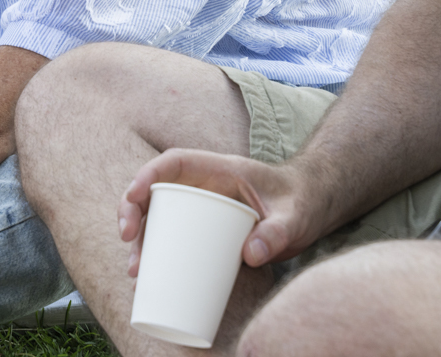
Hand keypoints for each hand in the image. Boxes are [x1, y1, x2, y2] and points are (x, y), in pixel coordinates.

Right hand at [120, 149, 310, 272]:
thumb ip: (277, 232)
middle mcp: (204, 185)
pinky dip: (156, 253)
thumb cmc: (302, 202)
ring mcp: (202, 208)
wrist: (314, 207)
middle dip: (132, 211)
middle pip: (156, 190)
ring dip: (140, 239)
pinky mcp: (206, 229)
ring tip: (135, 270)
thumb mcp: (294, 216)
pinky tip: (147, 276)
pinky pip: (172, 236)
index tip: (134, 196)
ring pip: (158, 216)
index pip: (174, 162)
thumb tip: (250, 254)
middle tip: (127, 239)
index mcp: (219, 169)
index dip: (148, 174)